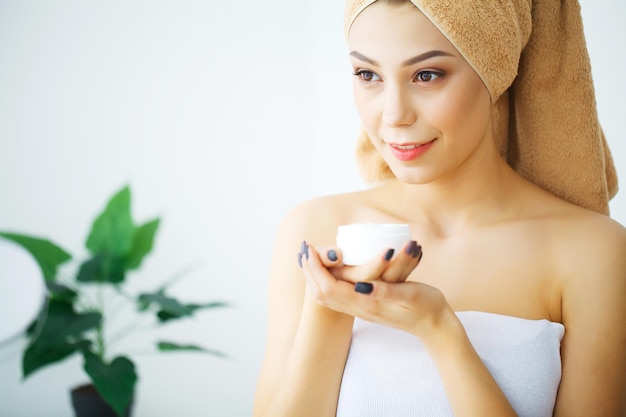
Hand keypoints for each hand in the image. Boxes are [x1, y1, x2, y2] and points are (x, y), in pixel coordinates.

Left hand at [298, 241, 451, 338]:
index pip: (329, 287)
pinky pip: (337, 297)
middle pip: (321, 292)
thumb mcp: (409, 295)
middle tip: (304, 249)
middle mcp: (359, 308)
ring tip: (310, 257)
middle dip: (309, 270)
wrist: (436, 327)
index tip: (310, 248)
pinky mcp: (366, 307)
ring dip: (315, 276)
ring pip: (326, 297)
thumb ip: (385, 291)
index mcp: (366, 303)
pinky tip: (329, 270)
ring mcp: (361, 310)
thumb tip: (360, 284)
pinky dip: (326, 281)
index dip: (316, 268)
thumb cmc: (427, 307)